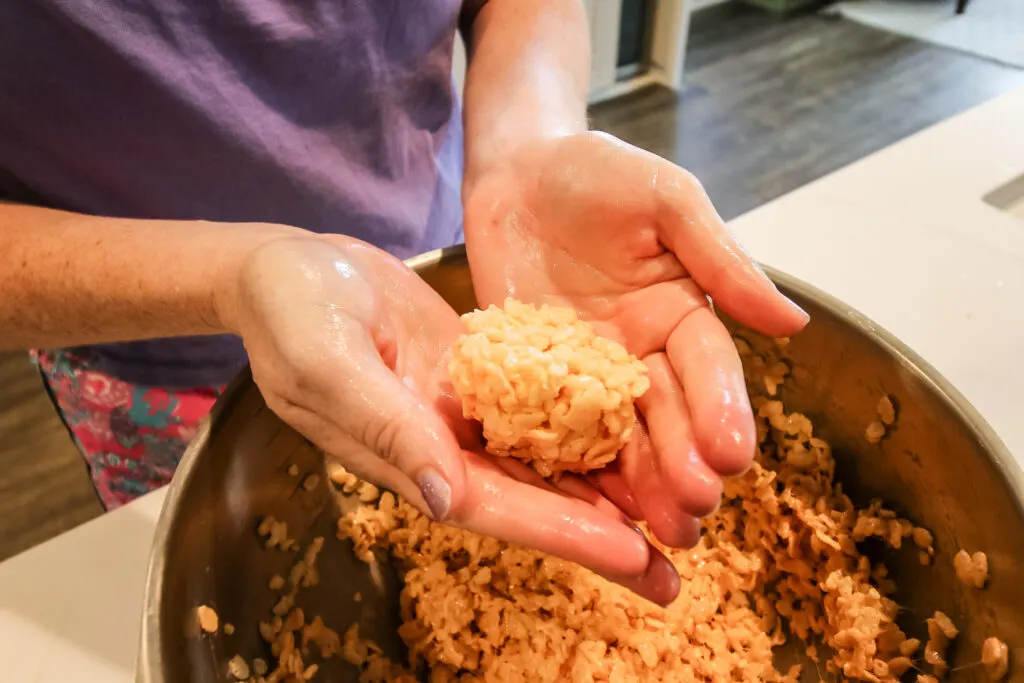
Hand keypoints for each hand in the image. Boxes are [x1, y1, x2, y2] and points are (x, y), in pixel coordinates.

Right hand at [220, 234, 679, 603]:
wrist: (290, 267)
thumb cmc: (290, 311)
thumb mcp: (327, 362)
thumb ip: (385, 427)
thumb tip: (442, 497)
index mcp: (405, 453)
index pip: (492, 506)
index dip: (559, 532)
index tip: (628, 555)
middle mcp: (441, 446)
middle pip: (529, 500)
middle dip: (597, 537)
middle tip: (672, 576)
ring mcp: (461, 411)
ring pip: (541, 462)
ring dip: (600, 494)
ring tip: (669, 522)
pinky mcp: (475, 374)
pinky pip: (537, 408)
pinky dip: (581, 428)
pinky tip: (632, 439)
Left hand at [464, 132, 809, 548]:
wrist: (518, 170)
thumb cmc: (597, 171)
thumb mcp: (667, 202)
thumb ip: (721, 259)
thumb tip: (794, 323)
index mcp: (682, 314)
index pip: (709, 371)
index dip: (722, 411)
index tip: (733, 455)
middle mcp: (642, 354)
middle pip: (669, 417)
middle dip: (684, 464)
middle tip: (695, 511)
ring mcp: (587, 373)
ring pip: (620, 437)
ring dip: (641, 485)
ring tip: (659, 532)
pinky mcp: (534, 380)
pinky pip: (554, 429)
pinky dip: (572, 469)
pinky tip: (587, 510)